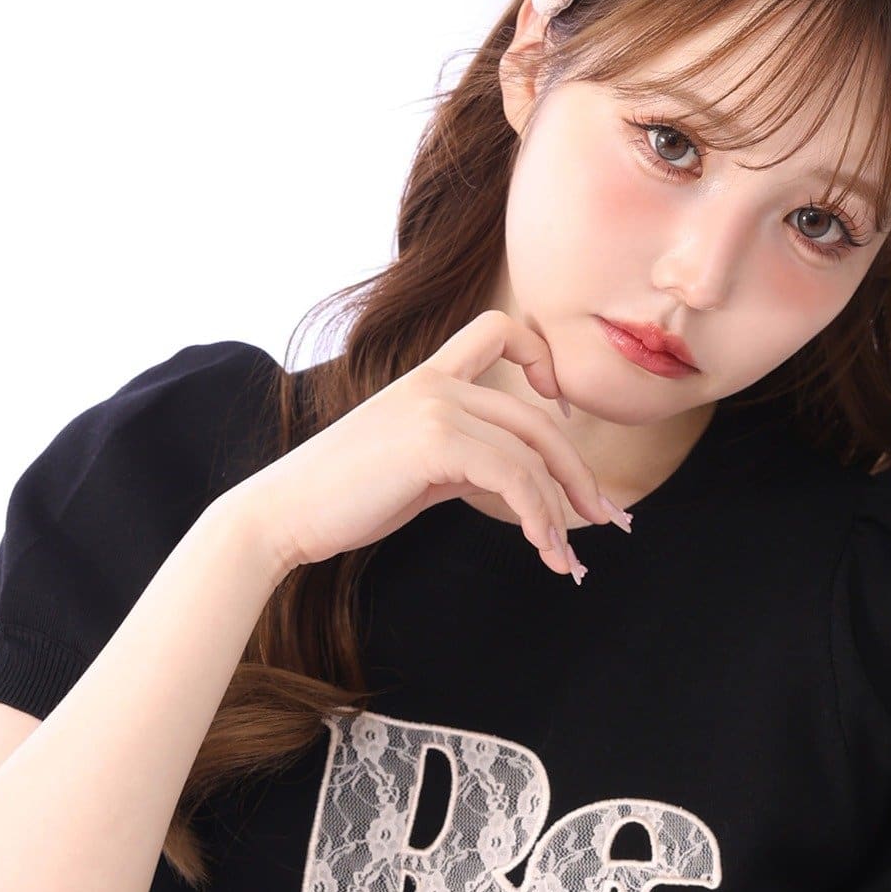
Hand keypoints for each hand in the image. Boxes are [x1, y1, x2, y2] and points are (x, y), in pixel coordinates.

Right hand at [242, 309, 618, 579]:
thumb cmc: (341, 500)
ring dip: (561, 513)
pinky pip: (513, 475)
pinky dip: (539, 517)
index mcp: (427, 376)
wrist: (282, 514)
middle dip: (578, 475)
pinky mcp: (434, 441)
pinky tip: (544, 550)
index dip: (540, 358)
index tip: (562, 408)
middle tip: (608, 521)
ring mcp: (436, 407)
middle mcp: (436, 381)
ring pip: (531, 453)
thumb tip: (514, 489)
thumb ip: (460, 460)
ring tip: (569, 560)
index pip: (498, 331)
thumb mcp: (412, 468)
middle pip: (537, 418)